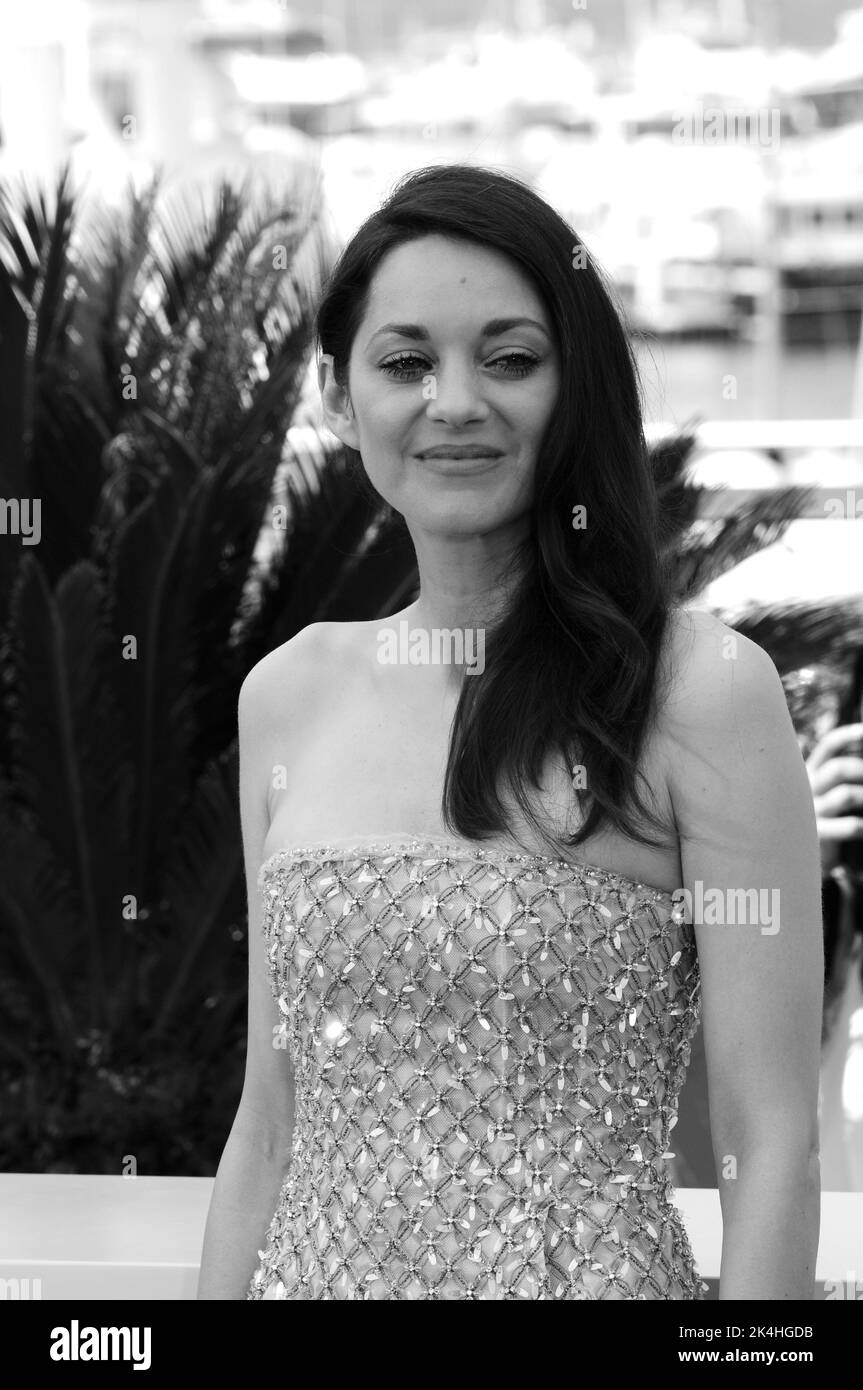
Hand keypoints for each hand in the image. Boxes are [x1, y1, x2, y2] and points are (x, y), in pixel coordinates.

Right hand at [805, 723, 862, 874]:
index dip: (848, 736)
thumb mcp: (818, 795)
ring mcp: (811, 812)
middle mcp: (806, 789)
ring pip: (846, 795)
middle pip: (838, 768)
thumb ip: (830, 778)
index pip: (828, 747)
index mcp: (808, 774)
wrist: (791, 861)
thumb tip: (857, 761)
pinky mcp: (817, 835)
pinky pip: (850, 825)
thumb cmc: (814, 822)